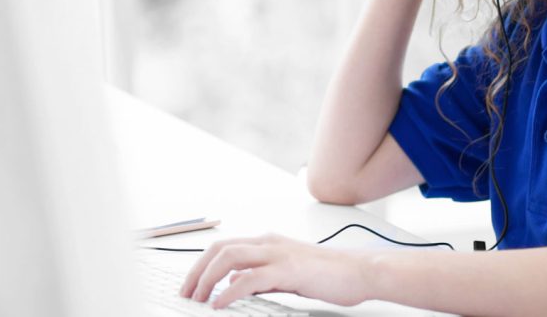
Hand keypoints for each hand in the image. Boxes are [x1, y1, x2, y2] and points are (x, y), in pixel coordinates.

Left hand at [179, 233, 370, 308]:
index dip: (202, 264)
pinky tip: (220, 303)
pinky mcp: (287, 269)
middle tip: (186, 292)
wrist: (359, 272)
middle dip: (197, 270)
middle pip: (220, 248)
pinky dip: (229, 291)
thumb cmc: (329, 274)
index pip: (225, 246)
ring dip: (207, 278)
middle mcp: (269, 242)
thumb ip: (261, 277)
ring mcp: (278, 253)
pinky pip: (249, 278)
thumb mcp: (288, 275)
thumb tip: (234, 285)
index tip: (190, 284)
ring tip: (197, 298)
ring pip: (229, 257)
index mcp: (269, 242)